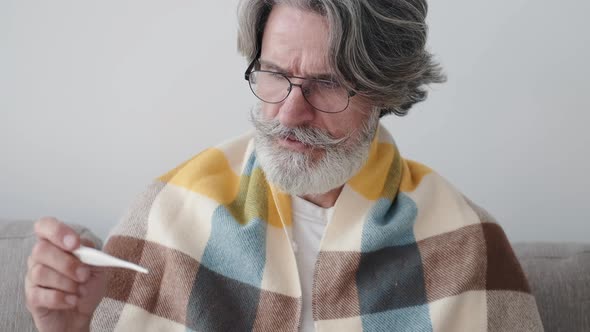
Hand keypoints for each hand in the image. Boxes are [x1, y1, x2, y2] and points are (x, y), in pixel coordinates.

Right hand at [25, 217, 107, 331]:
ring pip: (41, 272)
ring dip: (67, 283)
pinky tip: (72, 301)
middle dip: (67, 263)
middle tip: (84, 275)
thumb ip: (91, 253)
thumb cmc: (87, 286)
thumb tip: (83, 245)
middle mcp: (40, 258)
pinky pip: (40, 294)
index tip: (75, 244)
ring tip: (79, 291)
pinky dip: (61, 298)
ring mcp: (33, 278)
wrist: (82, 313)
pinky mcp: (32, 298)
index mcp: (56, 244)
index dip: (57, 231)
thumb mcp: (98, 266)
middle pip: (41, 249)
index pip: (45, 226)